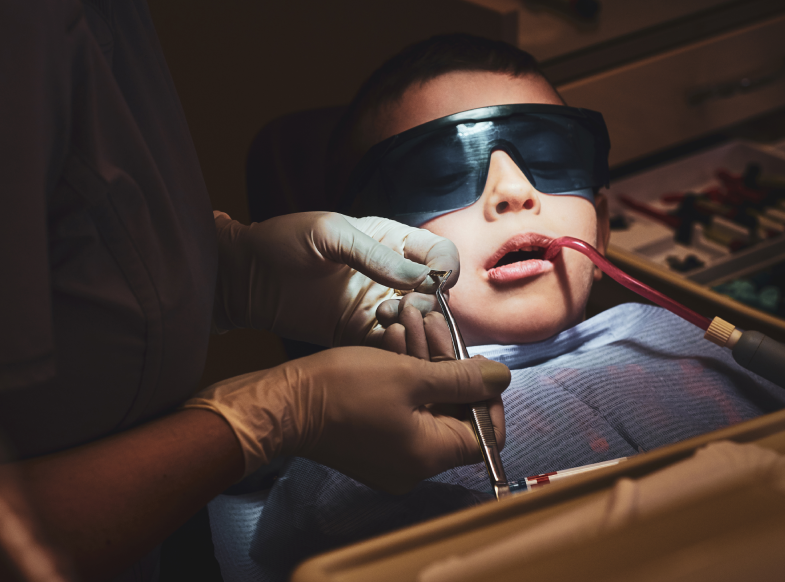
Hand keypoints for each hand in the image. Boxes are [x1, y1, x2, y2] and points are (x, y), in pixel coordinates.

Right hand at [183, 346, 509, 493]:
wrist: (283, 404)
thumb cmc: (341, 389)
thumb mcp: (410, 375)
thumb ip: (462, 378)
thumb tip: (503, 378)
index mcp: (430, 455)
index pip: (486, 433)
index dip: (487, 396)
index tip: (474, 362)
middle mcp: (415, 465)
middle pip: (454, 414)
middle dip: (448, 365)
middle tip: (435, 326)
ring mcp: (391, 457)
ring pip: (426, 406)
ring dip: (422, 362)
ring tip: (409, 321)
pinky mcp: (371, 444)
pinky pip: (402, 411)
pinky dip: (403, 378)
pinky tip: (393, 340)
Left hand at [211, 211, 458, 347]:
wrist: (244, 276)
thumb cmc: (282, 242)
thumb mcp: (329, 235)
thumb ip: (375, 255)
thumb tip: (422, 277)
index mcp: (391, 241)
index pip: (441, 255)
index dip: (445, 269)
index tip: (432, 282)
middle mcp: (392, 276)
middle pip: (437, 296)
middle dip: (429, 304)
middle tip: (403, 307)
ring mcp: (376, 307)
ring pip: (420, 326)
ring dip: (414, 328)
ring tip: (384, 320)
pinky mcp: (359, 334)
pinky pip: (392, 347)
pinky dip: (397, 349)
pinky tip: (379, 339)